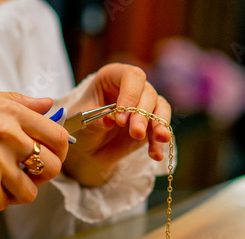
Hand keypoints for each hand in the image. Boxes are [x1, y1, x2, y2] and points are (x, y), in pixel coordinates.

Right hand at [0, 89, 68, 210]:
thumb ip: (21, 102)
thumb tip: (51, 105)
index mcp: (14, 113)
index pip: (59, 137)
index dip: (61, 151)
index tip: (52, 156)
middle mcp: (9, 135)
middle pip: (52, 167)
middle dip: (43, 176)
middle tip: (28, 174)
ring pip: (30, 192)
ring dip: (17, 192)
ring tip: (2, 183)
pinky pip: (2, 203)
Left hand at [62, 63, 171, 185]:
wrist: (89, 147)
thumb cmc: (83, 126)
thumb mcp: (82, 121)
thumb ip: (96, 120)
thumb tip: (110, 119)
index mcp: (113, 77)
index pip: (131, 76)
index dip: (131, 94)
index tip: (122, 118)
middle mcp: (133, 87)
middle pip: (148, 93)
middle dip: (143, 115)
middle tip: (135, 133)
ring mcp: (145, 105)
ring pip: (161, 108)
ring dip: (159, 124)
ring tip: (159, 139)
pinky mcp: (152, 124)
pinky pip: (162, 129)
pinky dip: (159, 143)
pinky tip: (156, 155)